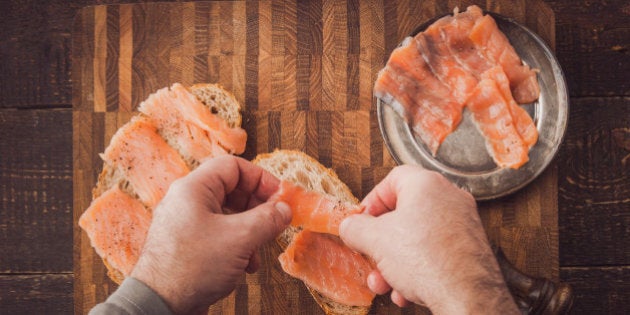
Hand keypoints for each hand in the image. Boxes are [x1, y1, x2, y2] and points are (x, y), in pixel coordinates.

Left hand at [131, 156, 291, 313]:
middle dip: (257, 207)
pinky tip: (245, 264)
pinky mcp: (187, 244)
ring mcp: (185, 223)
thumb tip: (285, 209)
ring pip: (228, 214)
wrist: (159, 306)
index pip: (233, 166)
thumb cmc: (192, 267)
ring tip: (259, 249)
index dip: (260, 178)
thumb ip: (267, 219)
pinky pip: (218, 234)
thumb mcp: (240, 238)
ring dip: (250, 230)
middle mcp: (187, 201)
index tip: (279, 196)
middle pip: (232, 189)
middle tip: (275, 221)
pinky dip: (236, 245)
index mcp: (193, 188)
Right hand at [339, 165, 517, 313]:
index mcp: (427, 184)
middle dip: (381, 243)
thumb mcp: (375, 240)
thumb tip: (349, 226)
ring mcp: (462, 223)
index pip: (391, 180)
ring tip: (385, 283)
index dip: (371, 201)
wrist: (467, 296)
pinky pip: (434, 254)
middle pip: (403, 215)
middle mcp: (449, 198)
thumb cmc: (428, 260)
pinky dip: (417, 271)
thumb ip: (355, 228)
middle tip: (370, 256)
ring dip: (395, 263)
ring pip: (417, 239)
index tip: (361, 221)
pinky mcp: (469, 248)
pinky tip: (406, 292)